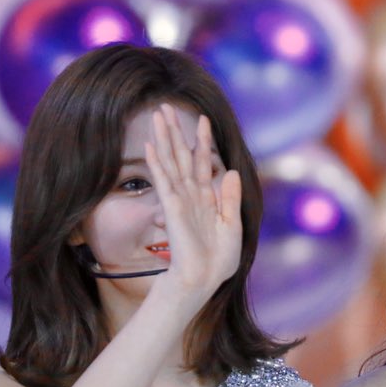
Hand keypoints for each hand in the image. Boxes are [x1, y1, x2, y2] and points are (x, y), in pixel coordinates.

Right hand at [143, 104, 242, 301]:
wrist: (205, 279)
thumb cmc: (218, 259)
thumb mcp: (233, 225)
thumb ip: (230, 198)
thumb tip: (231, 170)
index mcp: (207, 198)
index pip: (203, 162)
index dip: (202, 141)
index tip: (202, 120)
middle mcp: (191, 195)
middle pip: (182, 156)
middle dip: (175, 131)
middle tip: (166, 107)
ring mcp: (180, 199)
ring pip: (171, 162)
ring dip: (164, 138)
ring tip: (158, 115)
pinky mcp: (172, 208)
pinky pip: (164, 180)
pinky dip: (158, 162)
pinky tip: (152, 144)